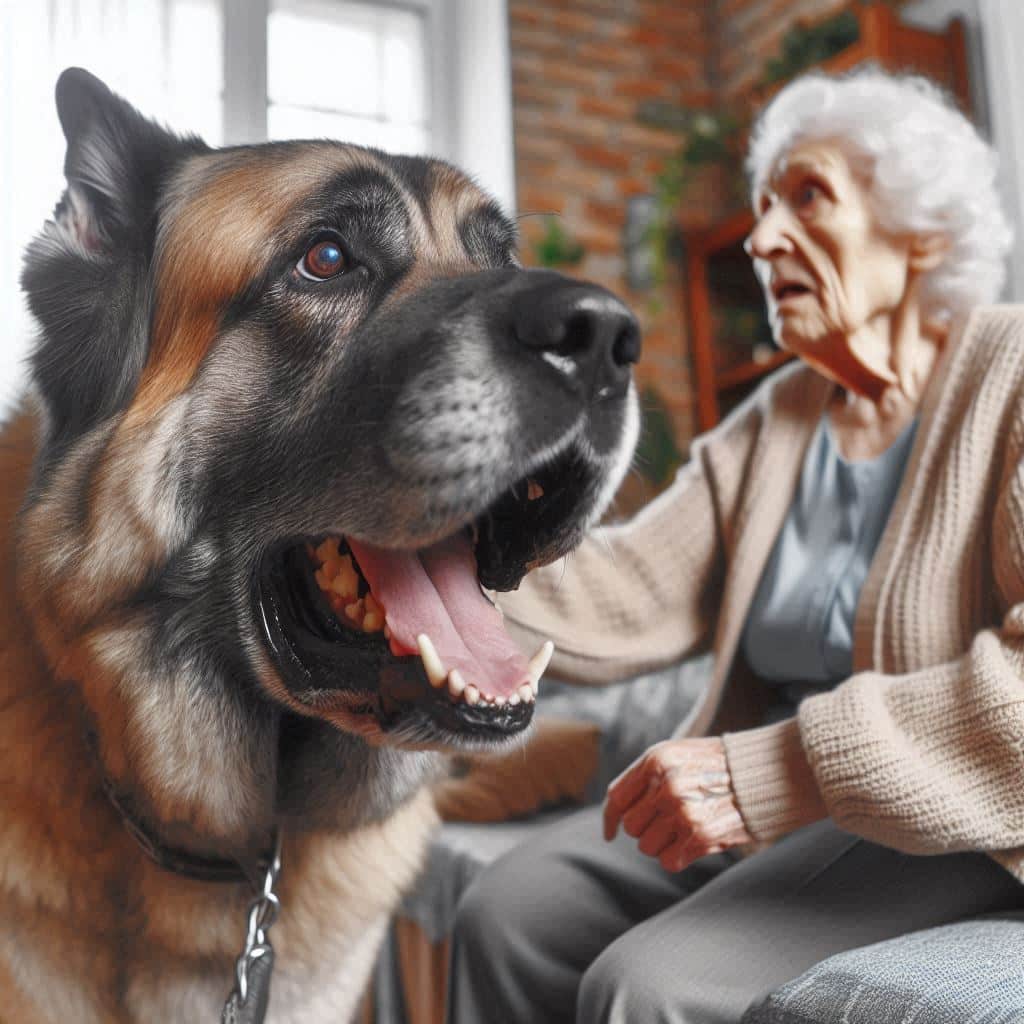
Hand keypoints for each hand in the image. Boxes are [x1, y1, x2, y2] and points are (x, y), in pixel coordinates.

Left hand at [603, 736, 752, 871]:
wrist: (766, 773)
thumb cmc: (716, 766)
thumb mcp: (677, 755)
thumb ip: (645, 776)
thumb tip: (615, 810)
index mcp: (656, 760)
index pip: (617, 797)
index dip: (610, 819)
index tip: (610, 834)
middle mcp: (666, 785)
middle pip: (631, 827)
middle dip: (646, 829)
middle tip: (669, 821)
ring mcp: (683, 811)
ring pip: (647, 848)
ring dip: (662, 844)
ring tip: (686, 829)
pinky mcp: (701, 835)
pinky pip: (668, 861)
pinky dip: (678, 858)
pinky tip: (695, 842)